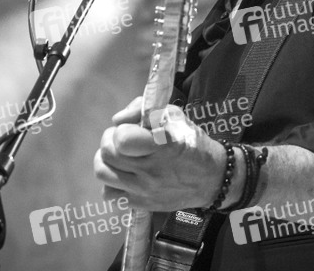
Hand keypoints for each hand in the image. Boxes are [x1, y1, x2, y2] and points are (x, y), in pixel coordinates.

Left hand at [94, 98, 225, 210]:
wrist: (210, 178)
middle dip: (109, 141)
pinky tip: (125, 175)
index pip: (123, 139)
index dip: (120, 131)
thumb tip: (117, 119)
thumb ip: (142, 109)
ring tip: (119, 157)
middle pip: (107, 154)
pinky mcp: (141, 204)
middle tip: (120, 140)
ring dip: (106, 161)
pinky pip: (109, 194)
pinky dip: (112, 183)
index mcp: (163, 146)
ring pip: (103, 173)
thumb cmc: (191, 142)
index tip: (129, 129)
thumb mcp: (174, 116)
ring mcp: (145, 190)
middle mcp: (152, 170)